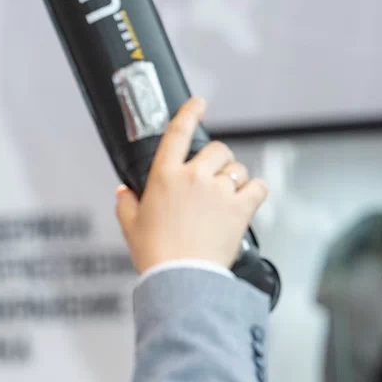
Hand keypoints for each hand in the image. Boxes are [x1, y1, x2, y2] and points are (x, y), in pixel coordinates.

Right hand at [115, 96, 267, 272]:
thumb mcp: (131, 227)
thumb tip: (122, 192)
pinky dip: (256, 191)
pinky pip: (258, 187)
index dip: (190, 112)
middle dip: (218, 159)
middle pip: (217, 149)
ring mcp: (219, 191)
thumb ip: (126, 204)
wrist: (181, 278)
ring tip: (228, 195)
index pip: (178, 133)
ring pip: (237, 168)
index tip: (199, 103)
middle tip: (214, 175)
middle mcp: (194, 177)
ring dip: (235, 177)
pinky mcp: (240, 207)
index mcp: (164, 177)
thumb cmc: (155, 255)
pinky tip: (248, 199)